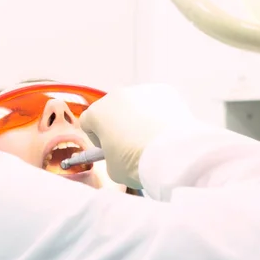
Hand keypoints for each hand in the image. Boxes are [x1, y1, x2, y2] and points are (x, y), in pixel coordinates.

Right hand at [80, 83, 194, 188]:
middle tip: (130, 146)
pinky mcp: (164, 91)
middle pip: (112, 110)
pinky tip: (165, 133)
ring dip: (139, 119)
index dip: (96, 137)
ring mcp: (141, 91)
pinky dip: (158, 115)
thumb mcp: (112, 169)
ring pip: (135, 105)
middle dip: (118, 125)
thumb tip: (119, 154)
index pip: (88, 122)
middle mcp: (117, 96)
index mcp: (98, 113)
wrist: (172, 155)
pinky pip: (156, 104)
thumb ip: (110, 156)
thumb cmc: (138, 163)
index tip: (107, 149)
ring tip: (151, 141)